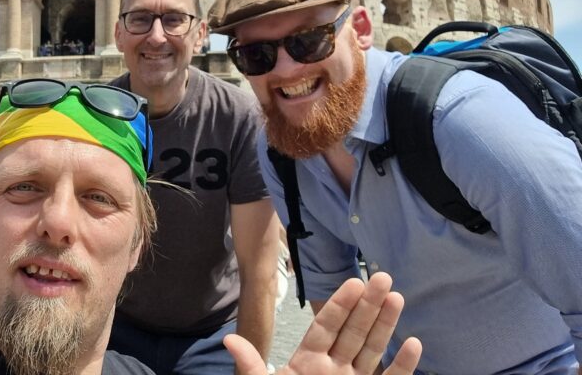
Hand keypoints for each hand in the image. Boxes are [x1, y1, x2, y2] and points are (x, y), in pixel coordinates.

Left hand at [227, 272, 421, 374]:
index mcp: (307, 362)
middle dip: (368, 305)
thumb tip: (229, 340)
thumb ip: (252, 366)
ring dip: (385, 325)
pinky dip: (403, 365)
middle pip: (353, 331)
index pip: (326, 327)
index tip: (354, 282)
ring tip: (397, 297)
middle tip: (383, 277)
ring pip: (372, 350)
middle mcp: (334, 369)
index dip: (339, 305)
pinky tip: (414, 343)